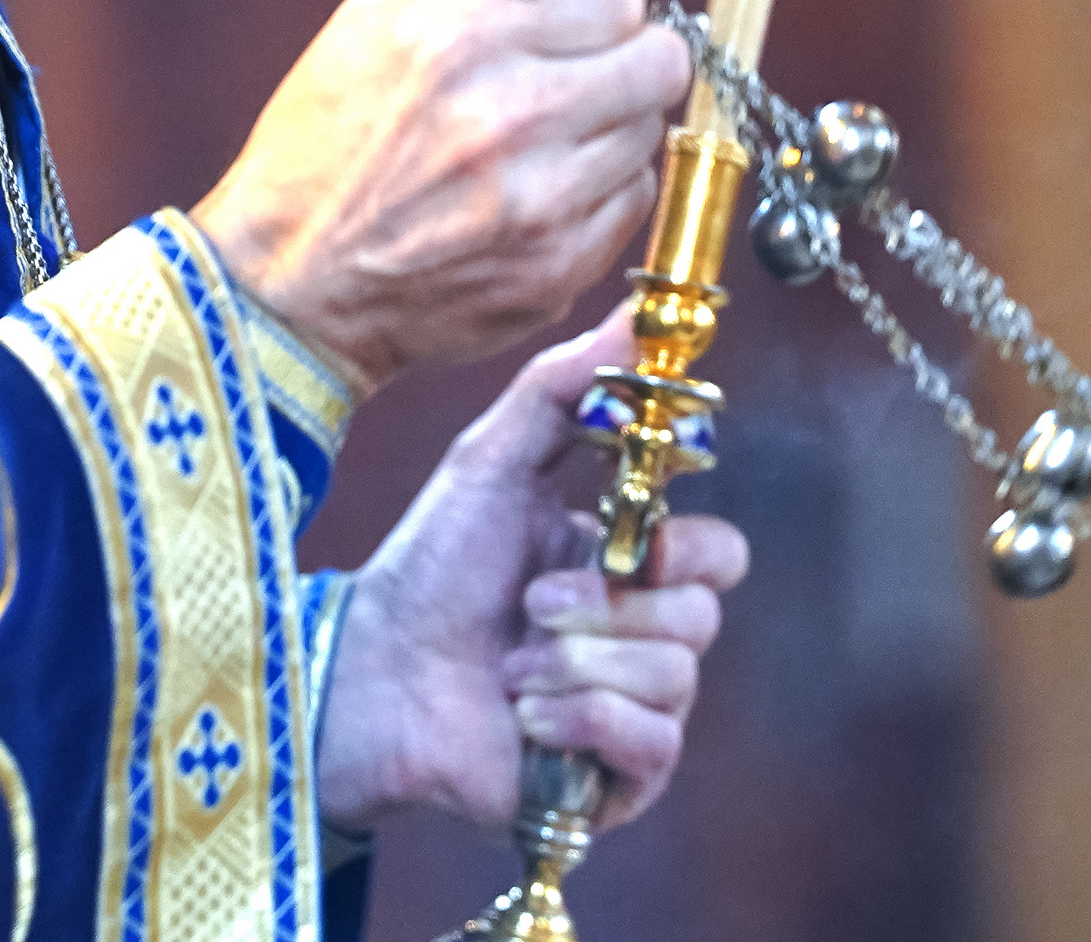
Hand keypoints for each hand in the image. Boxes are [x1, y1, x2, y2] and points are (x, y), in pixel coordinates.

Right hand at [192, 0, 685, 396]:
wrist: (287, 283)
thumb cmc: (319, 149)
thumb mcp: (368, 23)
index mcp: (466, 40)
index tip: (588, 13)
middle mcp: (515, 117)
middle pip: (661, 64)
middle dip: (632, 57)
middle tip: (596, 68)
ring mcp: (545, 202)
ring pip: (649, 135)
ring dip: (611, 129)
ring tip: (550, 138)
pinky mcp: (558, 268)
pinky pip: (630, 204)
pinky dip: (598, 191)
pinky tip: (541, 191)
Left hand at [313, 321, 749, 836]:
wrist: (372, 674)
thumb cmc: (430, 568)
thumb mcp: (492, 458)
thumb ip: (564, 385)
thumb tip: (633, 312)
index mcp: (625, 563)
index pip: (718, 551)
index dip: (681, 540)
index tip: (622, 525)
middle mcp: (640, 637)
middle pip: (702, 613)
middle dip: (609, 603)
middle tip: (533, 602)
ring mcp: (631, 709)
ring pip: (676, 674)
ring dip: (578, 660)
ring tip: (511, 663)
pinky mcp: (614, 779)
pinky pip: (653, 743)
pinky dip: (582, 718)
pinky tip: (527, 713)